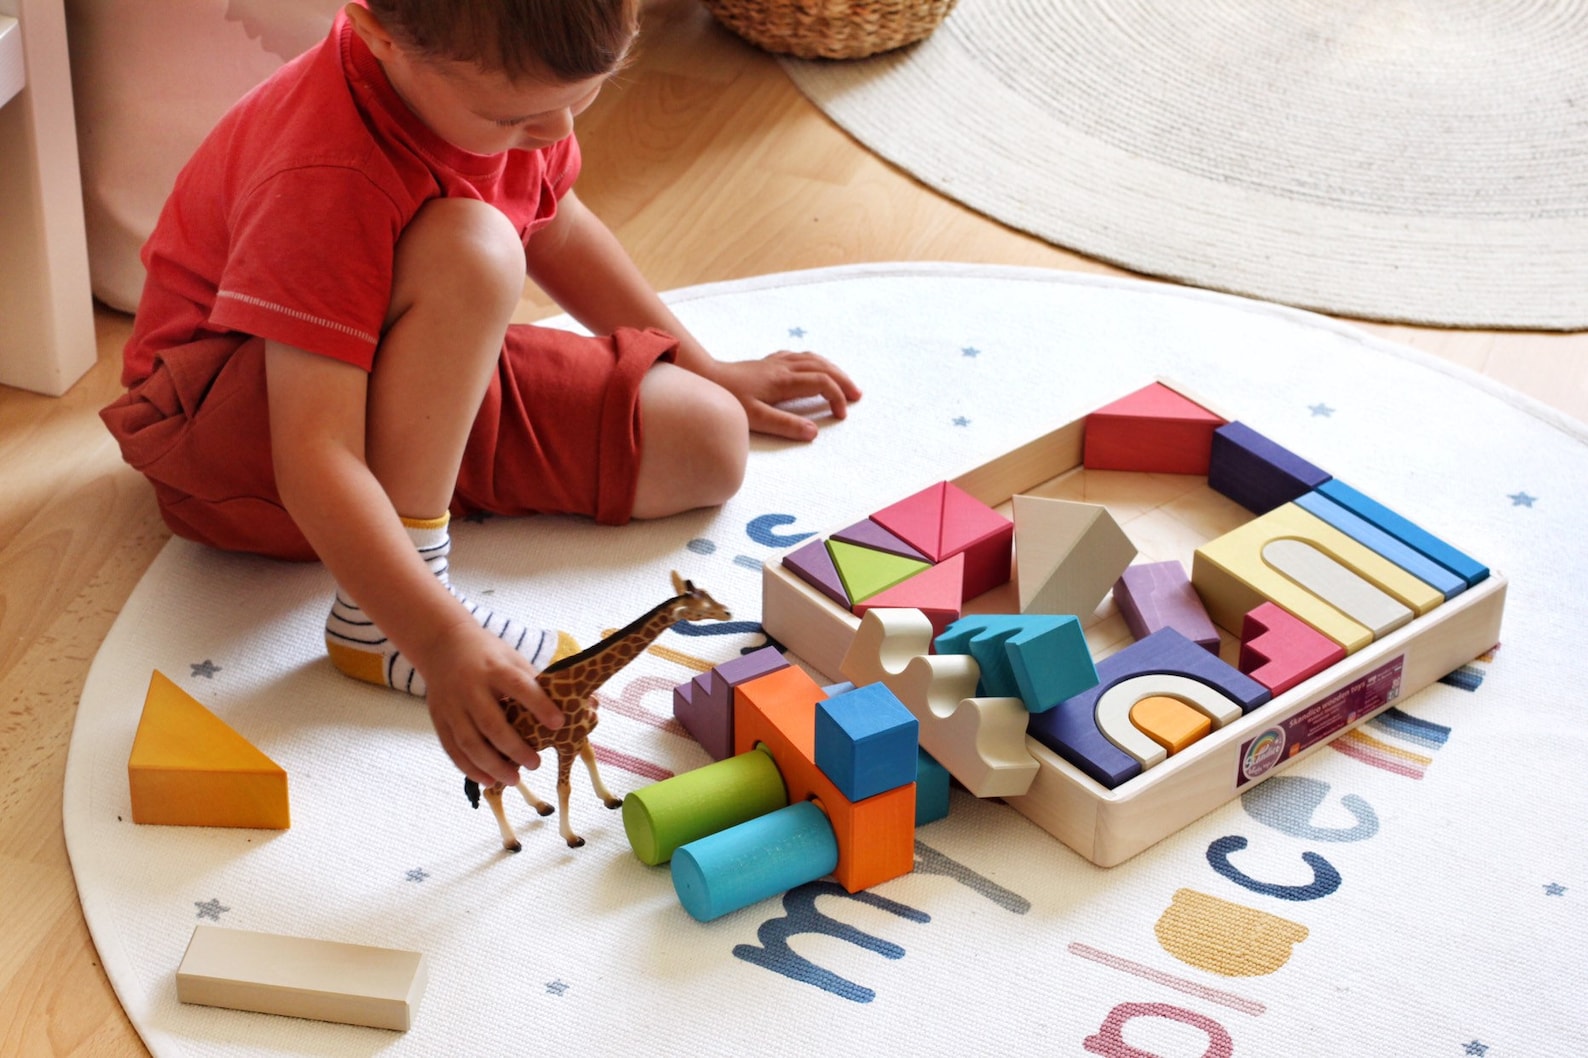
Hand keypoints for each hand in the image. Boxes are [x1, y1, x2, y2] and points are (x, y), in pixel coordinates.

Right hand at [418, 620, 563, 787]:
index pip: (519, 686)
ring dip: (492, 765)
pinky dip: (469, 768)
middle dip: (515, 748)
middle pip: (492, 723)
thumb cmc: (488, 655)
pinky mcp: (438, 718)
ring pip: (470, 742)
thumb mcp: (512, 659)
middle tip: (536, 764)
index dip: (540, 705)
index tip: (559, 723)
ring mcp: (451, 705)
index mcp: (495, 668)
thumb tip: (582, 704)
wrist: (442, 645)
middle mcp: (470, 687)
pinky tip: (488, 780)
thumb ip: (537, 683)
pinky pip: (452, 748)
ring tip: (514, 779)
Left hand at [707, 350, 861, 441]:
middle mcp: (783, 367)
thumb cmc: (728, 398)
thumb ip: (785, 424)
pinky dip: (814, 361)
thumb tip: (813, 432)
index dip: (836, 397)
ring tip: (843, 382)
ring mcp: (775, 362)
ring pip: (813, 358)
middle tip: (857, 396)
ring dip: (832, 369)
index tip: (841, 415)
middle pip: (823, 367)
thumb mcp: (755, 418)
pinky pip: (798, 356)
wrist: (705, 376)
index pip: (821, 382)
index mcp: (783, 381)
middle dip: (843, 380)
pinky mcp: (767, 362)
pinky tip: (813, 368)